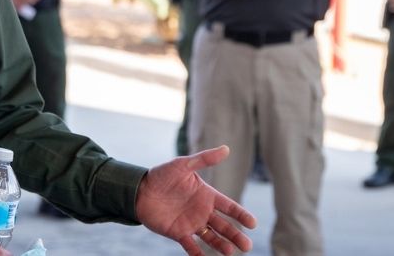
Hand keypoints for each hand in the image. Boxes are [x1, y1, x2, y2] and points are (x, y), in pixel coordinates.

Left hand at [136, 146, 256, 255]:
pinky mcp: (178, 233)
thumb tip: (226, 149)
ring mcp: (191, 223)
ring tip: (229, 252)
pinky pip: (190, 245)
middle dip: (235, 235)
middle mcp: (202, 211)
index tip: (253, 223)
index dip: (241, 214)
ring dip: (220, 245)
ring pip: (211, 237)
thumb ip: (204, 159)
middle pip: (224, 226)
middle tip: (247, 246)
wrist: (140, 190)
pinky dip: (197, 253)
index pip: (229, 207)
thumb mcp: (183, 165)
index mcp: (207, 195)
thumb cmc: (162, 175)